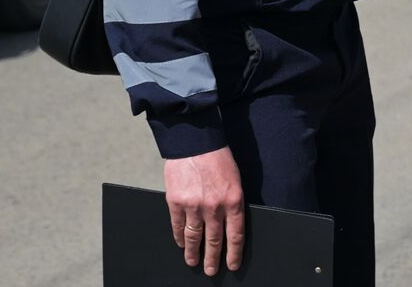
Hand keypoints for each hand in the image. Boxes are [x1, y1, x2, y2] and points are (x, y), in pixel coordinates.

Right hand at [164, 146, 244, 275]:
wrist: (195, 141)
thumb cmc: (218, 158)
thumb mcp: (235, 179)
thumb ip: (232, 202)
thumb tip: (229, 224)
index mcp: (233, 200)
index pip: (235, 235)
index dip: (234, 253)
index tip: (232, 264)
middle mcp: (214, 206)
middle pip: (214, 241)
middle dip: (213, 259)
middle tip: (211, 270)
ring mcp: (194, 206)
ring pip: (193, 237)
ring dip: (193, 253)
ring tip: (193, 262)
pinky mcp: (176, 202)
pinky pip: (177, 226)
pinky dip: (179, 237)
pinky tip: (180, 243)